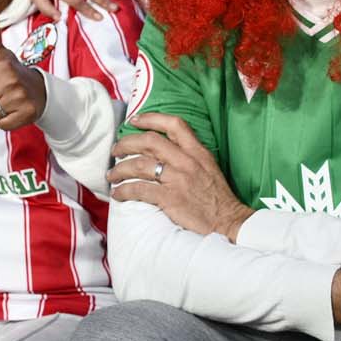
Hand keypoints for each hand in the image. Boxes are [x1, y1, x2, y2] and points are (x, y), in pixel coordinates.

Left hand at [0, 5, 47, 129]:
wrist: (41, 90)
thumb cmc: (13, 71)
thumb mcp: (0, 52)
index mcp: (0, 63)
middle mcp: (10, 80)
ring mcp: (18, 98)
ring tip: (4, 100)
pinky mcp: (25, 115)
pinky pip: (0, 125)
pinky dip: (4, 121)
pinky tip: (13, 110)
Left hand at [108, 111, 251, 238]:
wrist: (228, 222)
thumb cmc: (218, 198)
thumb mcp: (209, 167)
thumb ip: (190, 155)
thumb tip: (165, 150)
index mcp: (197, 152)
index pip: (174, 125)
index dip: (151, 118)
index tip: (134, 120)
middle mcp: (186, 161)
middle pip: (149, 141)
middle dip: (127, 143)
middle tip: (115, 150)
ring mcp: (178, 179)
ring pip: (139, 165)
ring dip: (120, 169)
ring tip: (112, 175)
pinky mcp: (170, 198)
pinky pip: (139, 189)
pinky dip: (124, 190)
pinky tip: (118, 194)